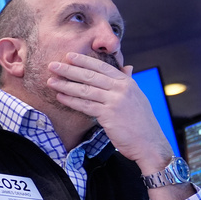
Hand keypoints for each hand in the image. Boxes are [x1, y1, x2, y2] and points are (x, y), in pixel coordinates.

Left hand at [47, 53, 171, 170]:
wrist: (150, 144)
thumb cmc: (142, 122)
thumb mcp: (137, 97)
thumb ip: (129, 81)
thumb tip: (128, 67)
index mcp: (127, 82)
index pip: (102, 67)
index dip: (84, 61)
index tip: (69, 56)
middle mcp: (121, 89)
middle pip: (90, 76)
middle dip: (69, 69)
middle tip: (52, 65)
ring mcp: (115, 101)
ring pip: (85, 90)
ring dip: (65, 85)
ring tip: (50, 81)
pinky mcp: (109, 115)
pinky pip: (85, 105)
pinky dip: (71, 101)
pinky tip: (60, 97)